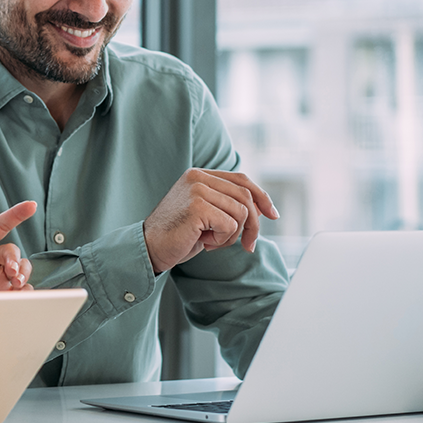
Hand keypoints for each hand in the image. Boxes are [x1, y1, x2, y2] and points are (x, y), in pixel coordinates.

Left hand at [0, 201, 36, 292]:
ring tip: (16, 283)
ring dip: (24, 273)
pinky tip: (19, 294)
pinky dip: (26, 290)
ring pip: (22, 268)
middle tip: (11, 272)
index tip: (30, 205)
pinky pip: (23, 289)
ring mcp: (0, 278)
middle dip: (15, 260)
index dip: (15, 215)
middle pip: (13, 252)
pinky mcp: (4, 295)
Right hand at [141, 169, 278, 274]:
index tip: (273, 215)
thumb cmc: (179, 234)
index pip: (242, 180)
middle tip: (248, 245)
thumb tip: (263, 209)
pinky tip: (203, 242)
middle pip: (246, 196)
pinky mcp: (197, 206)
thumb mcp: (205, 213)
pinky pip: (229, 225)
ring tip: (211, 241)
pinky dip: (221, 240)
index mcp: (200, 174)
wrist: (150, 247)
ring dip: (232, 235)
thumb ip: (226, 203)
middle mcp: (198, 177)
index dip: (262, 197)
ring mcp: (197, 190)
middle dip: (253, 225)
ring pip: (241, 212)